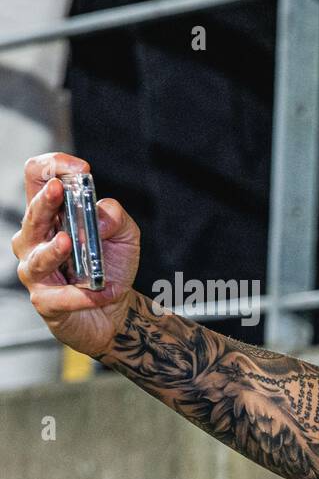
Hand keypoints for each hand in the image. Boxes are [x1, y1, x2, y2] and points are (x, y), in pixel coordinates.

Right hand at [11, 152, 140, 357]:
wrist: (114, 311)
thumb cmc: (111, 266)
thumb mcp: (125, 237)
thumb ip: (116, 218)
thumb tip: (100, 214)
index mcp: (51, 215)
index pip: (37, 179)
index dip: (53, 167)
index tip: (80, 168)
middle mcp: (35, 239)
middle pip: (33, 214)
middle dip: (46, 201)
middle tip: (60, 189)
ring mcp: (36, 270)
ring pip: (37, 256)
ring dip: (53, 249)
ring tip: (68, 242)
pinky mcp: (46, 301)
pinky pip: (60, 297)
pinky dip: (82, 295)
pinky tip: (101, 291)